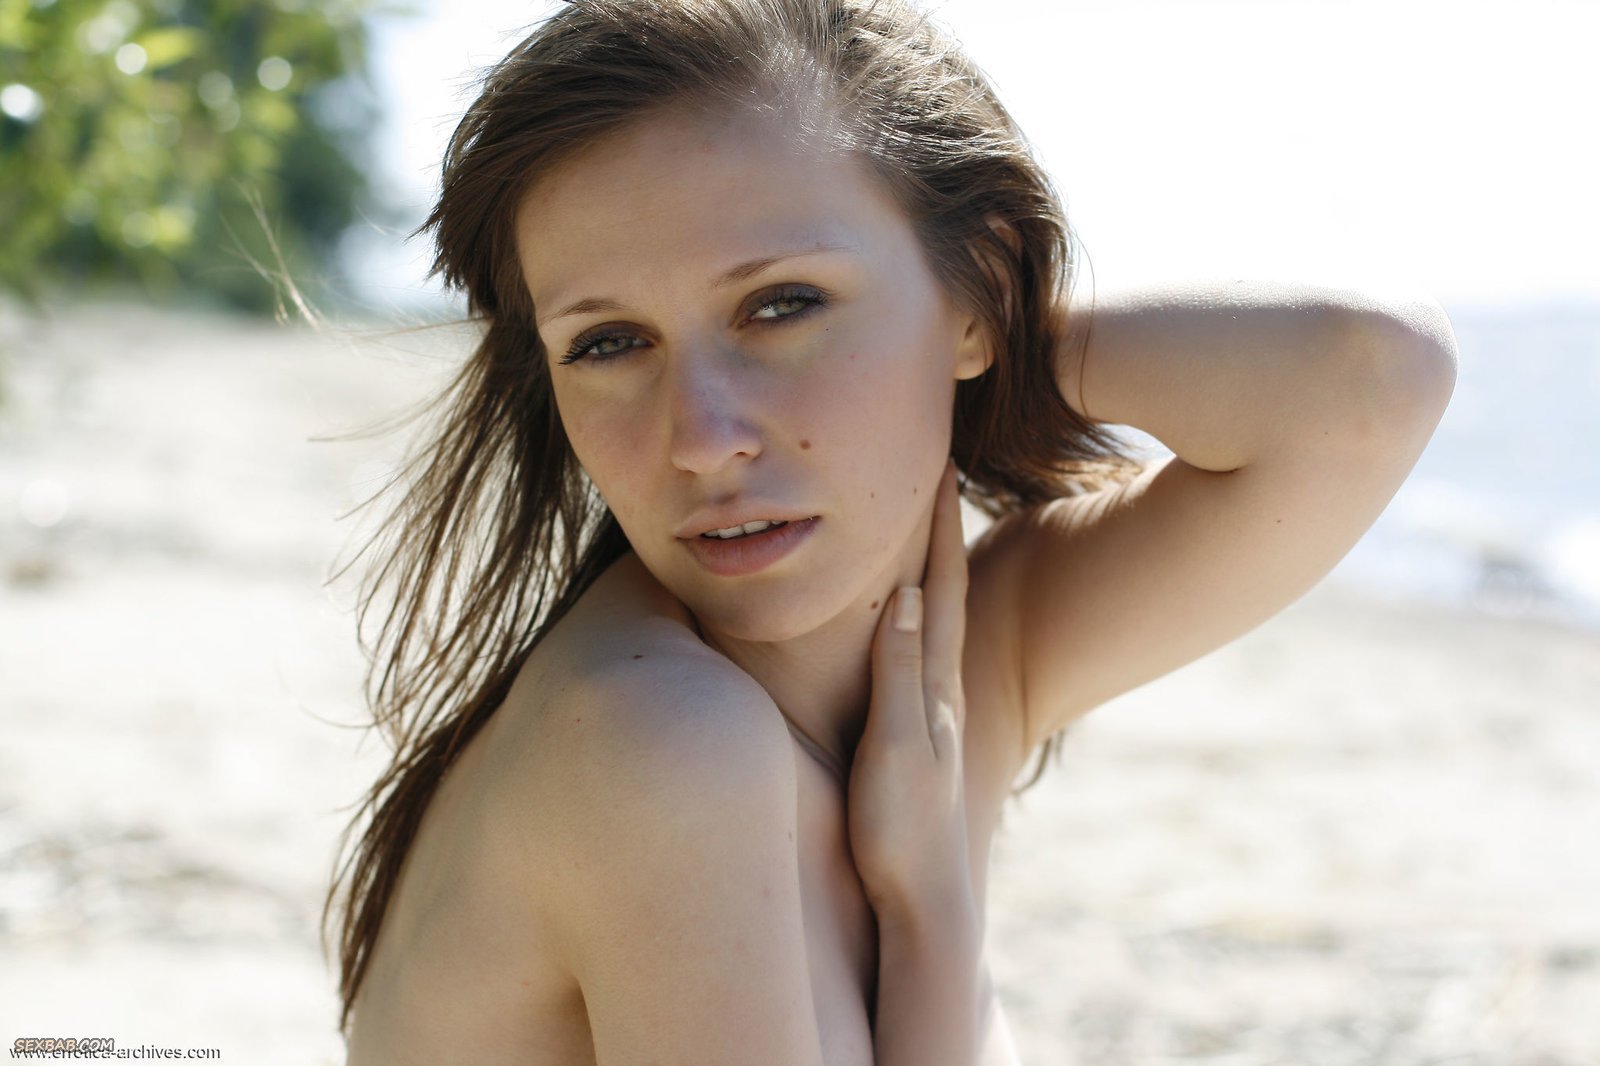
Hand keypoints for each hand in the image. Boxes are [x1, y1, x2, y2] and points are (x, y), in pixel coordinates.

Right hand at [847, 460, 973, 921]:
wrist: (924, 898)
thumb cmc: (905, 828)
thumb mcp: (896, 748)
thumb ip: (899, 673)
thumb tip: (902, 594)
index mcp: (935, 681)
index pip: (936, 584)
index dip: (936, 523)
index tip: (935, 460)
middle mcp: (940, 686)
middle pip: (941, 588)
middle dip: (938, 527)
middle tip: (933, 467)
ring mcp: (931, 709)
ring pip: (932, 618)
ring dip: (929, 564)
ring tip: (921, 522)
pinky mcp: (915, 733)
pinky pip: (916, 652)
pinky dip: (912, 614)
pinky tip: (903, 614)